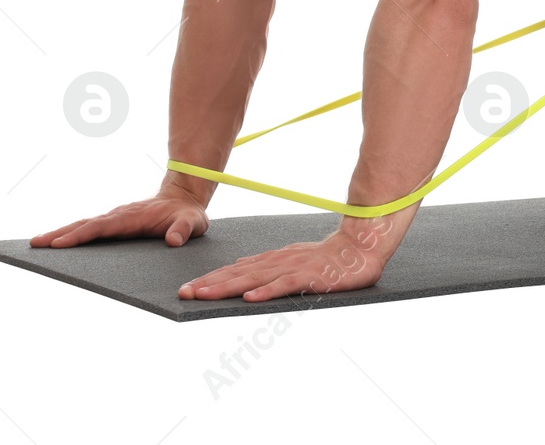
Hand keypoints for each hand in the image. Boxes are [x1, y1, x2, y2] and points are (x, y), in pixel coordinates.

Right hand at [30, 186, 209, 248]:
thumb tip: (173, 241)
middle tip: (34, 244)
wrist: (185, 198)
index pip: (102, 227)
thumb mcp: (194, 223)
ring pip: (83, 225)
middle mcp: (119, 216)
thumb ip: (184, 230)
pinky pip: (89, 230)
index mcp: (132, 217)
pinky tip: (56, 245)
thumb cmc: (189, 214)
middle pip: (84, 224)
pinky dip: (71, 235)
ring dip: (60, 234)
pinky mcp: (114, 224)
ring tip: (36, 245)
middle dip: (59, 234)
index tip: (60, 243)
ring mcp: (115, 219)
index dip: (81, 235)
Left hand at [177, 226, 385, 301]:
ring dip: (228, 287)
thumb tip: (240, 267)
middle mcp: (278, 261)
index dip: (211, 278)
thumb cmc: (327, 256)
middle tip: (183, 294)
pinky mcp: (310, 276)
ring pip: (255, 279)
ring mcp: (293, 268)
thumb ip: (268, 264)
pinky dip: (267, 291)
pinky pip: (286, 285)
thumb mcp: (292, 257)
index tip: (187, 289)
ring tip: (204, 295)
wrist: (361, 247)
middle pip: (238, 273)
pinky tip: (250, 298)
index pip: (236, 269)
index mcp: (273, 258)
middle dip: (209, 284)